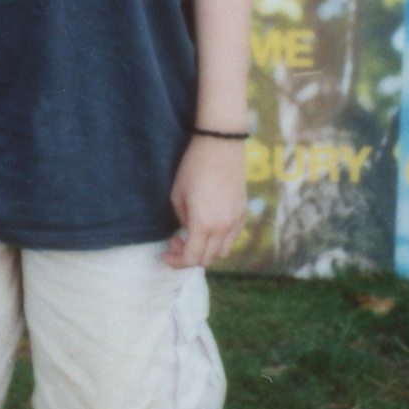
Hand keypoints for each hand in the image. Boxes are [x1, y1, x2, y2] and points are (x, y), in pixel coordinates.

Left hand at [164, 135, 246, 268]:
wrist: (220, 146)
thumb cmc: (193, 168)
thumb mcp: (177, 196)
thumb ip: (182, 220)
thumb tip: (188, 232)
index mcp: (203, 223)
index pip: (192, 258)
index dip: (176, 261)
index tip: (166, 254)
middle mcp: (223, 227)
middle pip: (207, 259)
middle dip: (188, 256)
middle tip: (176, 241)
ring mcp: (236, 221)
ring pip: (222, 252)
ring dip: (206, 251)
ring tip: (194, 235)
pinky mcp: (243, 213)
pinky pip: (233, 238)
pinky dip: (220, 241)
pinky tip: (209, 228)